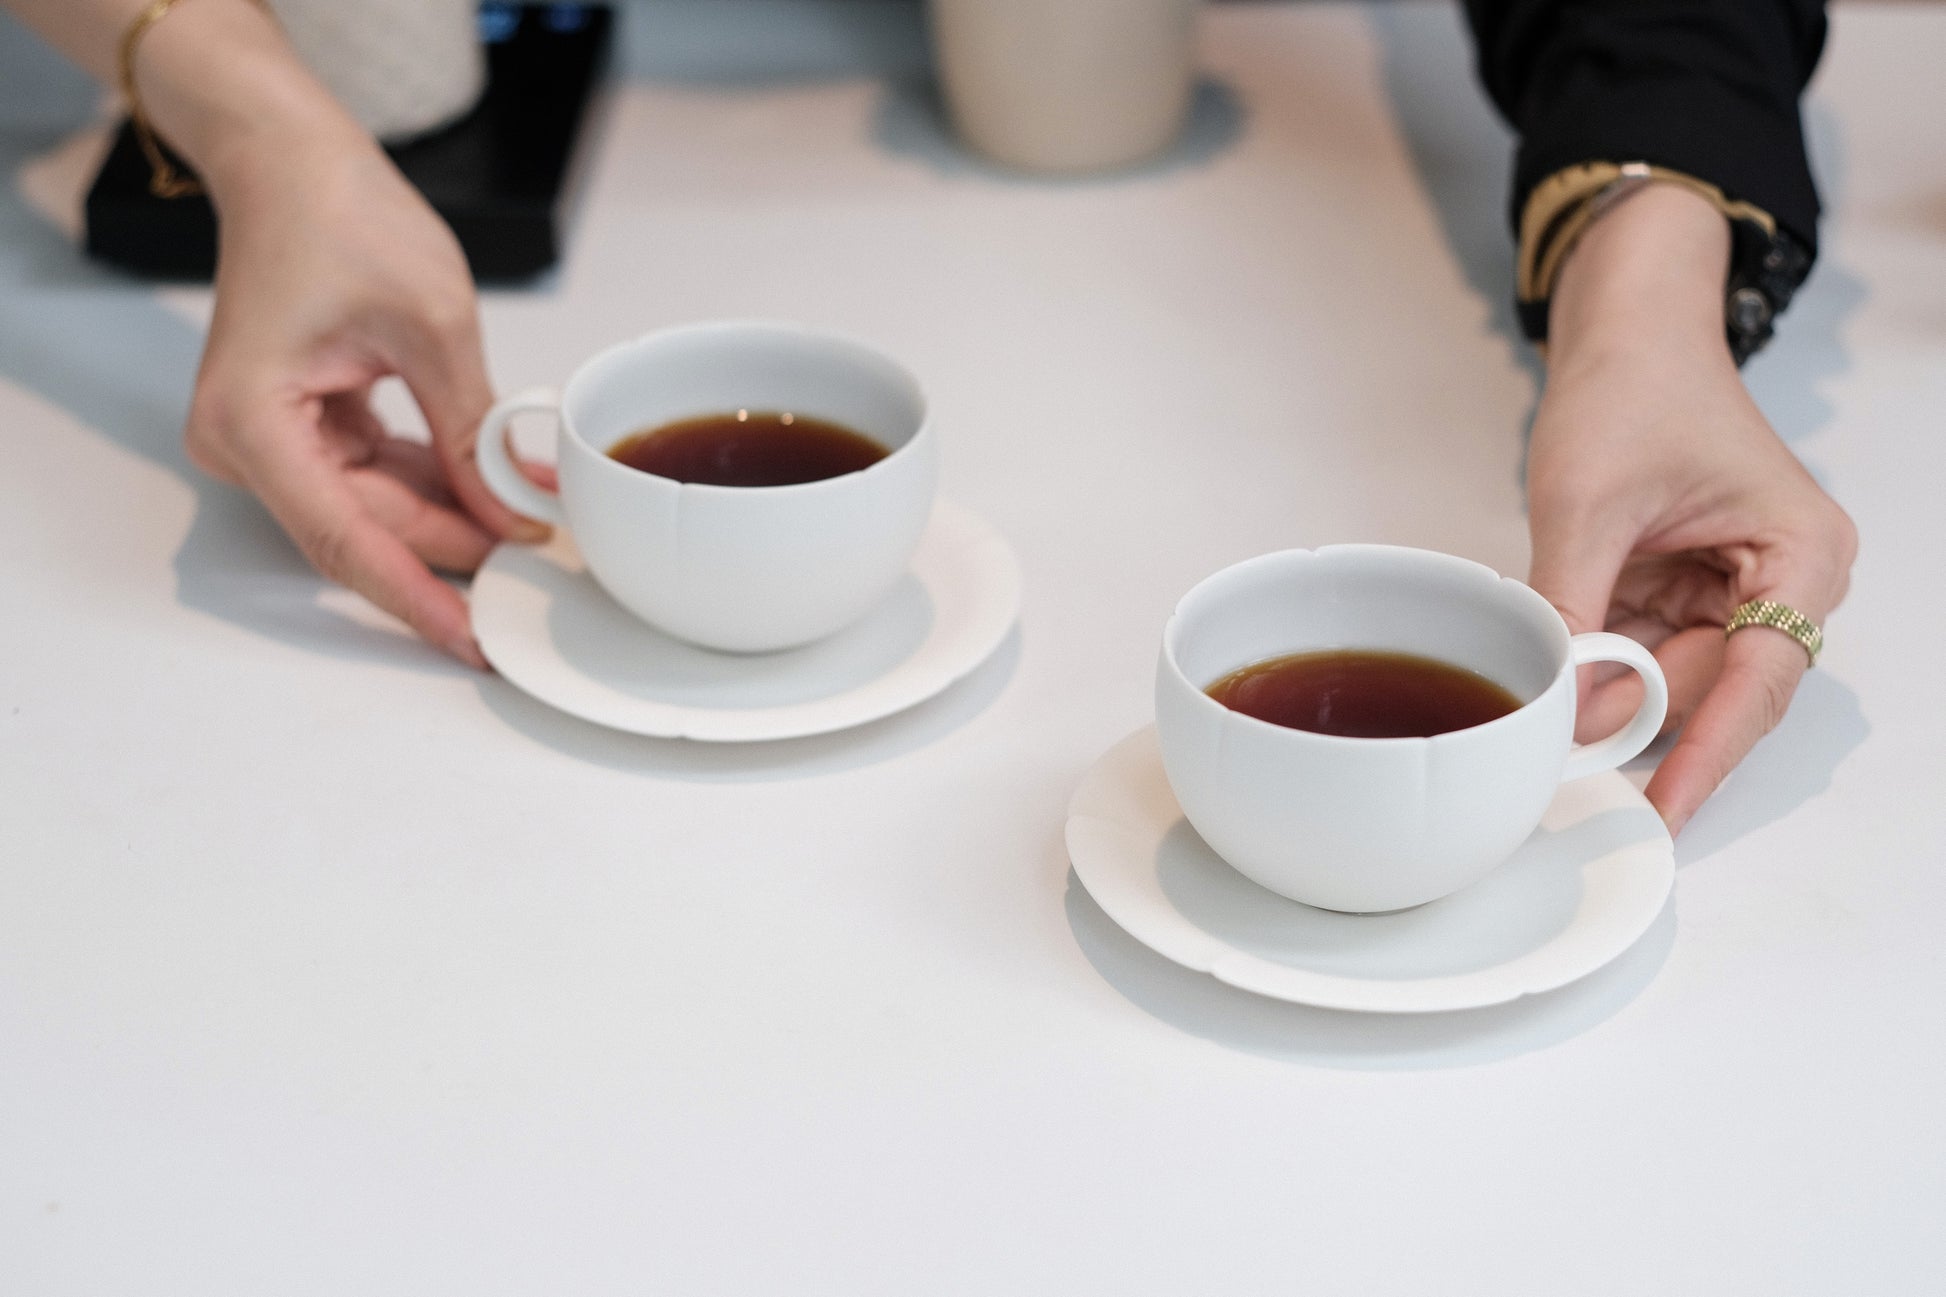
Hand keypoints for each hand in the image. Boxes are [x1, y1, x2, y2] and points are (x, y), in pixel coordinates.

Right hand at [183, 129, 546, 666]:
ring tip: (535, 528)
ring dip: (455, 519)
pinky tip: (499, 490)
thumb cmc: (339, 215)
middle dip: (456, 549)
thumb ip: (471, 430)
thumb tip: (515, 513)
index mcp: (254, 422)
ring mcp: (272, 438)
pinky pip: (374, 476)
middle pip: (365, 529)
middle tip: (542, 573)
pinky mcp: (303, 425)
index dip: (415, 595)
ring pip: (376, 509)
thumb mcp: (433, 327)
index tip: (472, 640)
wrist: (291, 160)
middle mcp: (247, 443)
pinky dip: (437, 483)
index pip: (345, 539)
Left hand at [1526, 186, 1855, 835]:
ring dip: (1615, 703)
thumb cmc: (1632, 389)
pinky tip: (1557, 693)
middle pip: (1717, 691)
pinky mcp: (1684, 595)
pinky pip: (1645, 655)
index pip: (1759, 679)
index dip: (1708, 750)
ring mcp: (1733, 594)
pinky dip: (1601, 672)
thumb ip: (1574, 608)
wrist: (1625, 336)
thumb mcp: (1587, 503)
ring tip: (1552, 739)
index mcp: (1801, 555)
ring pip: (1675, 683)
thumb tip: (1562, 707)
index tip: (1666, 806)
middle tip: (1571, 777)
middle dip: (1644, 729)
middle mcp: (1784, 584)